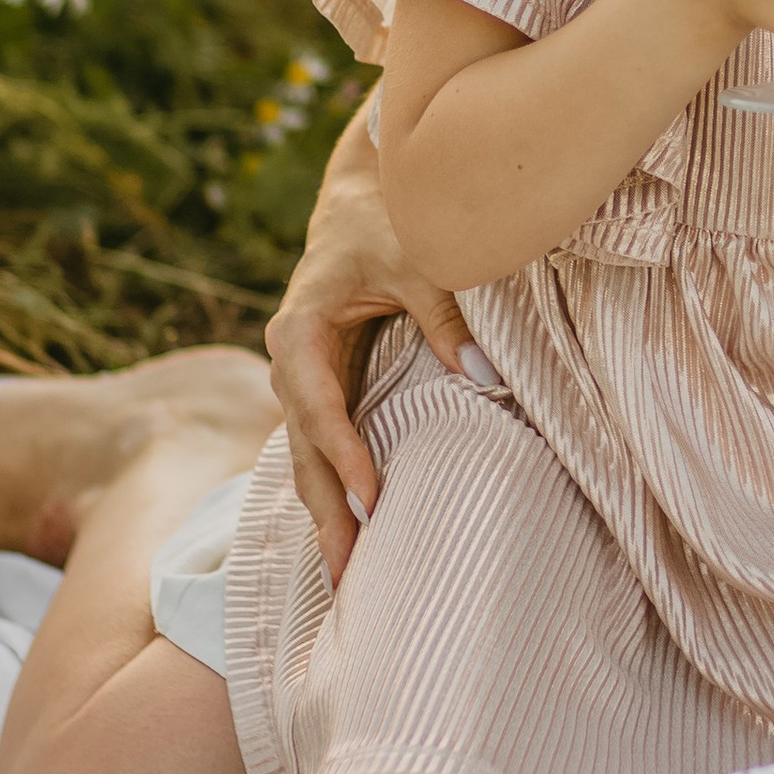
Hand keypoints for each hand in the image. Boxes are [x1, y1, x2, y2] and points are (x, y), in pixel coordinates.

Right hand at [265, 96, 485, 582]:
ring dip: (328, 512)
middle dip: (326, 510)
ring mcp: (305, 378)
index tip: (371, 499)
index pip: (316, 404)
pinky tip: (354, 533)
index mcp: (300, 328)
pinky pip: (326, 446)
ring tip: (347, 577)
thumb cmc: (392, 221)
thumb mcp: (421, 259)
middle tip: (347, 574)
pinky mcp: (326, 386)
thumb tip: (482, 378)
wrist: (364, 196)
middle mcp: (291, 361)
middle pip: (302, 448)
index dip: (343, 453)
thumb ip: (445, 316)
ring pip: (308, 457)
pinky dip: (338, 488)